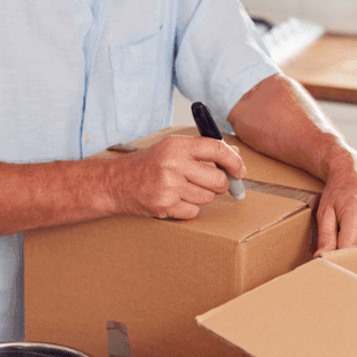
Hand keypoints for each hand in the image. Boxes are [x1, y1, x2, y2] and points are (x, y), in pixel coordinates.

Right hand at [110, 135, 244, 219]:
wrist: (115, 183)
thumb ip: (202, 150)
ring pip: (208, 197)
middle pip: (218, 179)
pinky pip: (194, 211)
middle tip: (213, 184)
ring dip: (202, 197)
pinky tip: (176, 201)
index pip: (216, 148)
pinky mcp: (165, 205)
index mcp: (177, 145)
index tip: (240, 171)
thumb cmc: (147, 165)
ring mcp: (169, 185)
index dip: (234, 161)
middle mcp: (173, 163)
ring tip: (185, 190)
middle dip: (221, 185)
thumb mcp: (172, 149)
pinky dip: (189, 209)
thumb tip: (235, 155)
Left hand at [314, 149, 356, 255]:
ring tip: (351, 231)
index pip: (347, 250)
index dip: (336, 256)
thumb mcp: (325, 213)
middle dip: (347, 252)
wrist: (356, 173)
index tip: (327, 256)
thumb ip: (325, 238)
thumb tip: (320, 259)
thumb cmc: (337, 192)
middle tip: (337, 242)